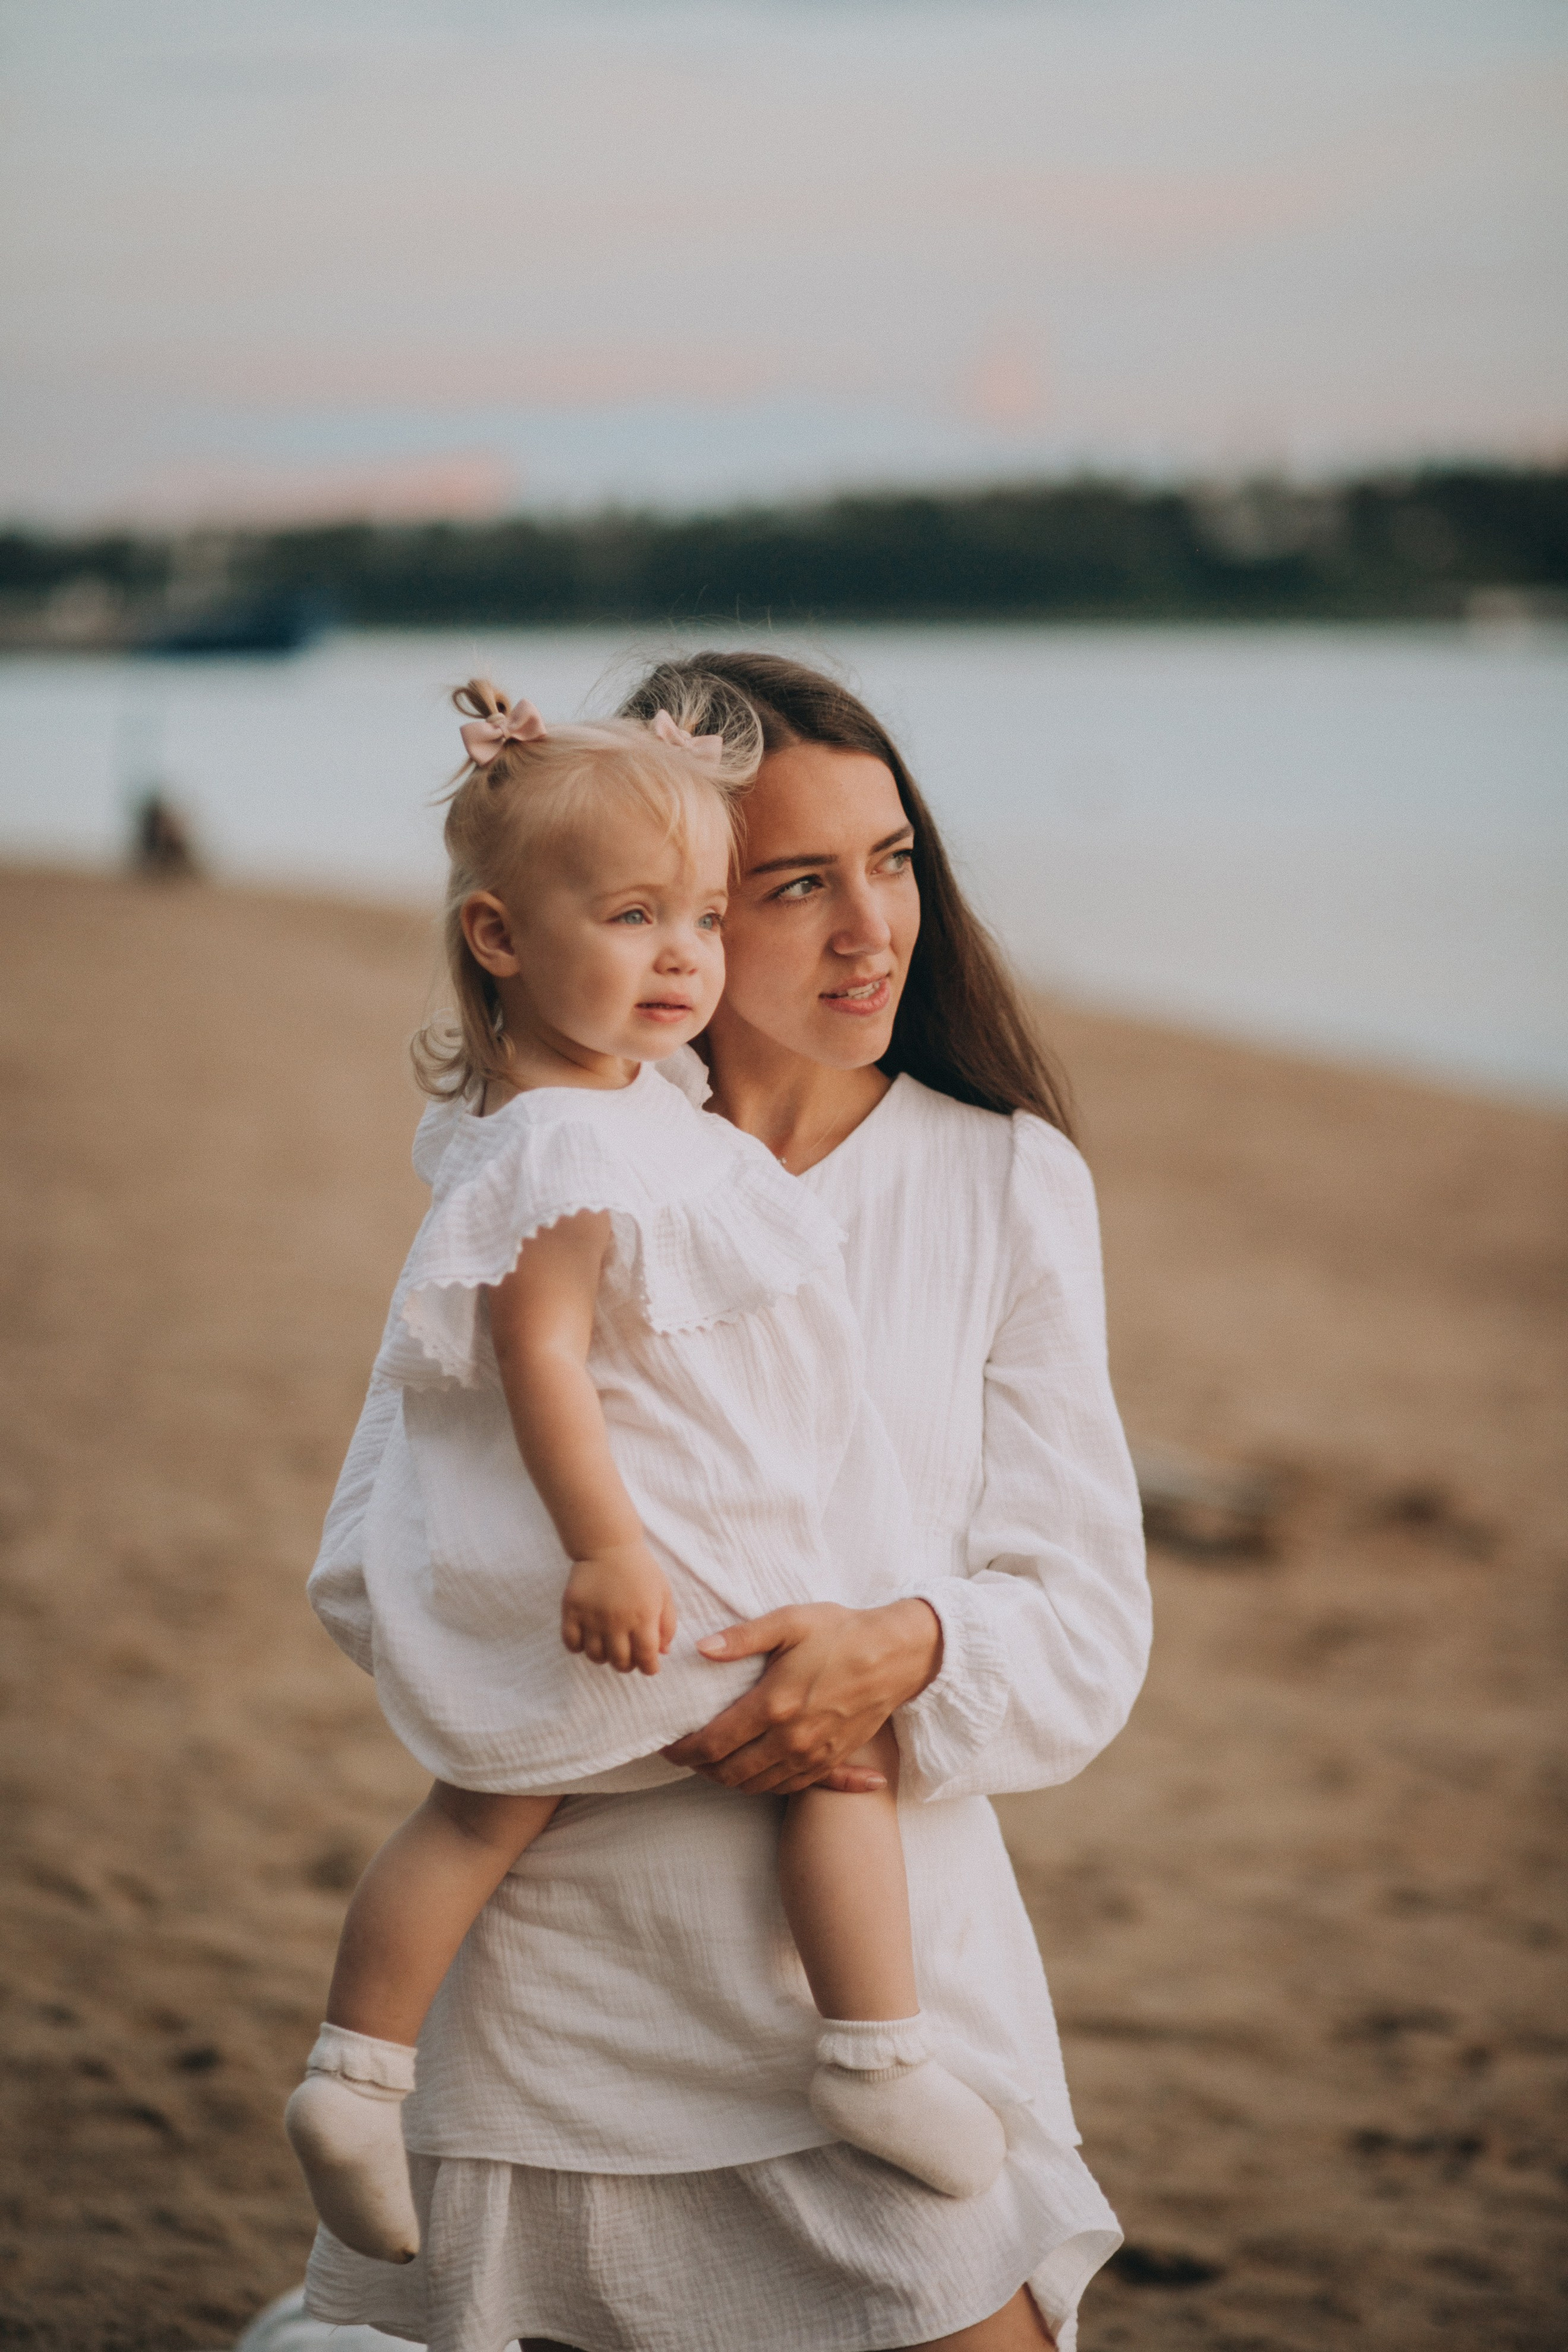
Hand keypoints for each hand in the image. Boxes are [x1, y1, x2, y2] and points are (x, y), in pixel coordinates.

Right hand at [562, 1544, 676, 1674]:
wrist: (609, 1545)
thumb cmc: (640, 1570)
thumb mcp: (663, 1594)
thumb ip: (667, 1625)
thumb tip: (662, 1653)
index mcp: (643, 1617)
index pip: (647, 1658)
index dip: (650, 1668)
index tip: (649, 1666)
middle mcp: (617, 1621)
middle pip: (620, 1662)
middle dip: (628, 1665)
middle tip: (628, 1656)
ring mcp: (592, 1616)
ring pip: (596, 1657)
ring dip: (604, 1657)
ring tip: (608, 1646)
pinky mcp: (572, 1610)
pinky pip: (571, 1643)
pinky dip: (579, 1647)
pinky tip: (587, 1638)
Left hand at [660, 1598, 942, 1795]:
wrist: (895, 1655)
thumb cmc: (840, 1633)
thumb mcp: (790, 1621)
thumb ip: (742, 1637)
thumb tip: (701, 1649)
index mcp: (773, 1705)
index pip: (714, 1742)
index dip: (683, 1750)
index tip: (668, 1746)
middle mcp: (790, 1739)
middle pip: (729, 1772)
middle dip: (699, 1768)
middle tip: (686, 1754)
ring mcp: (812, 1755)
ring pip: (756, 1785)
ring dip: (727, 1779)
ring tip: (712, 1762)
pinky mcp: (830, 1761)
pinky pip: (788, 1789)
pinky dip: (763, 1786)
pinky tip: (753, 1775)